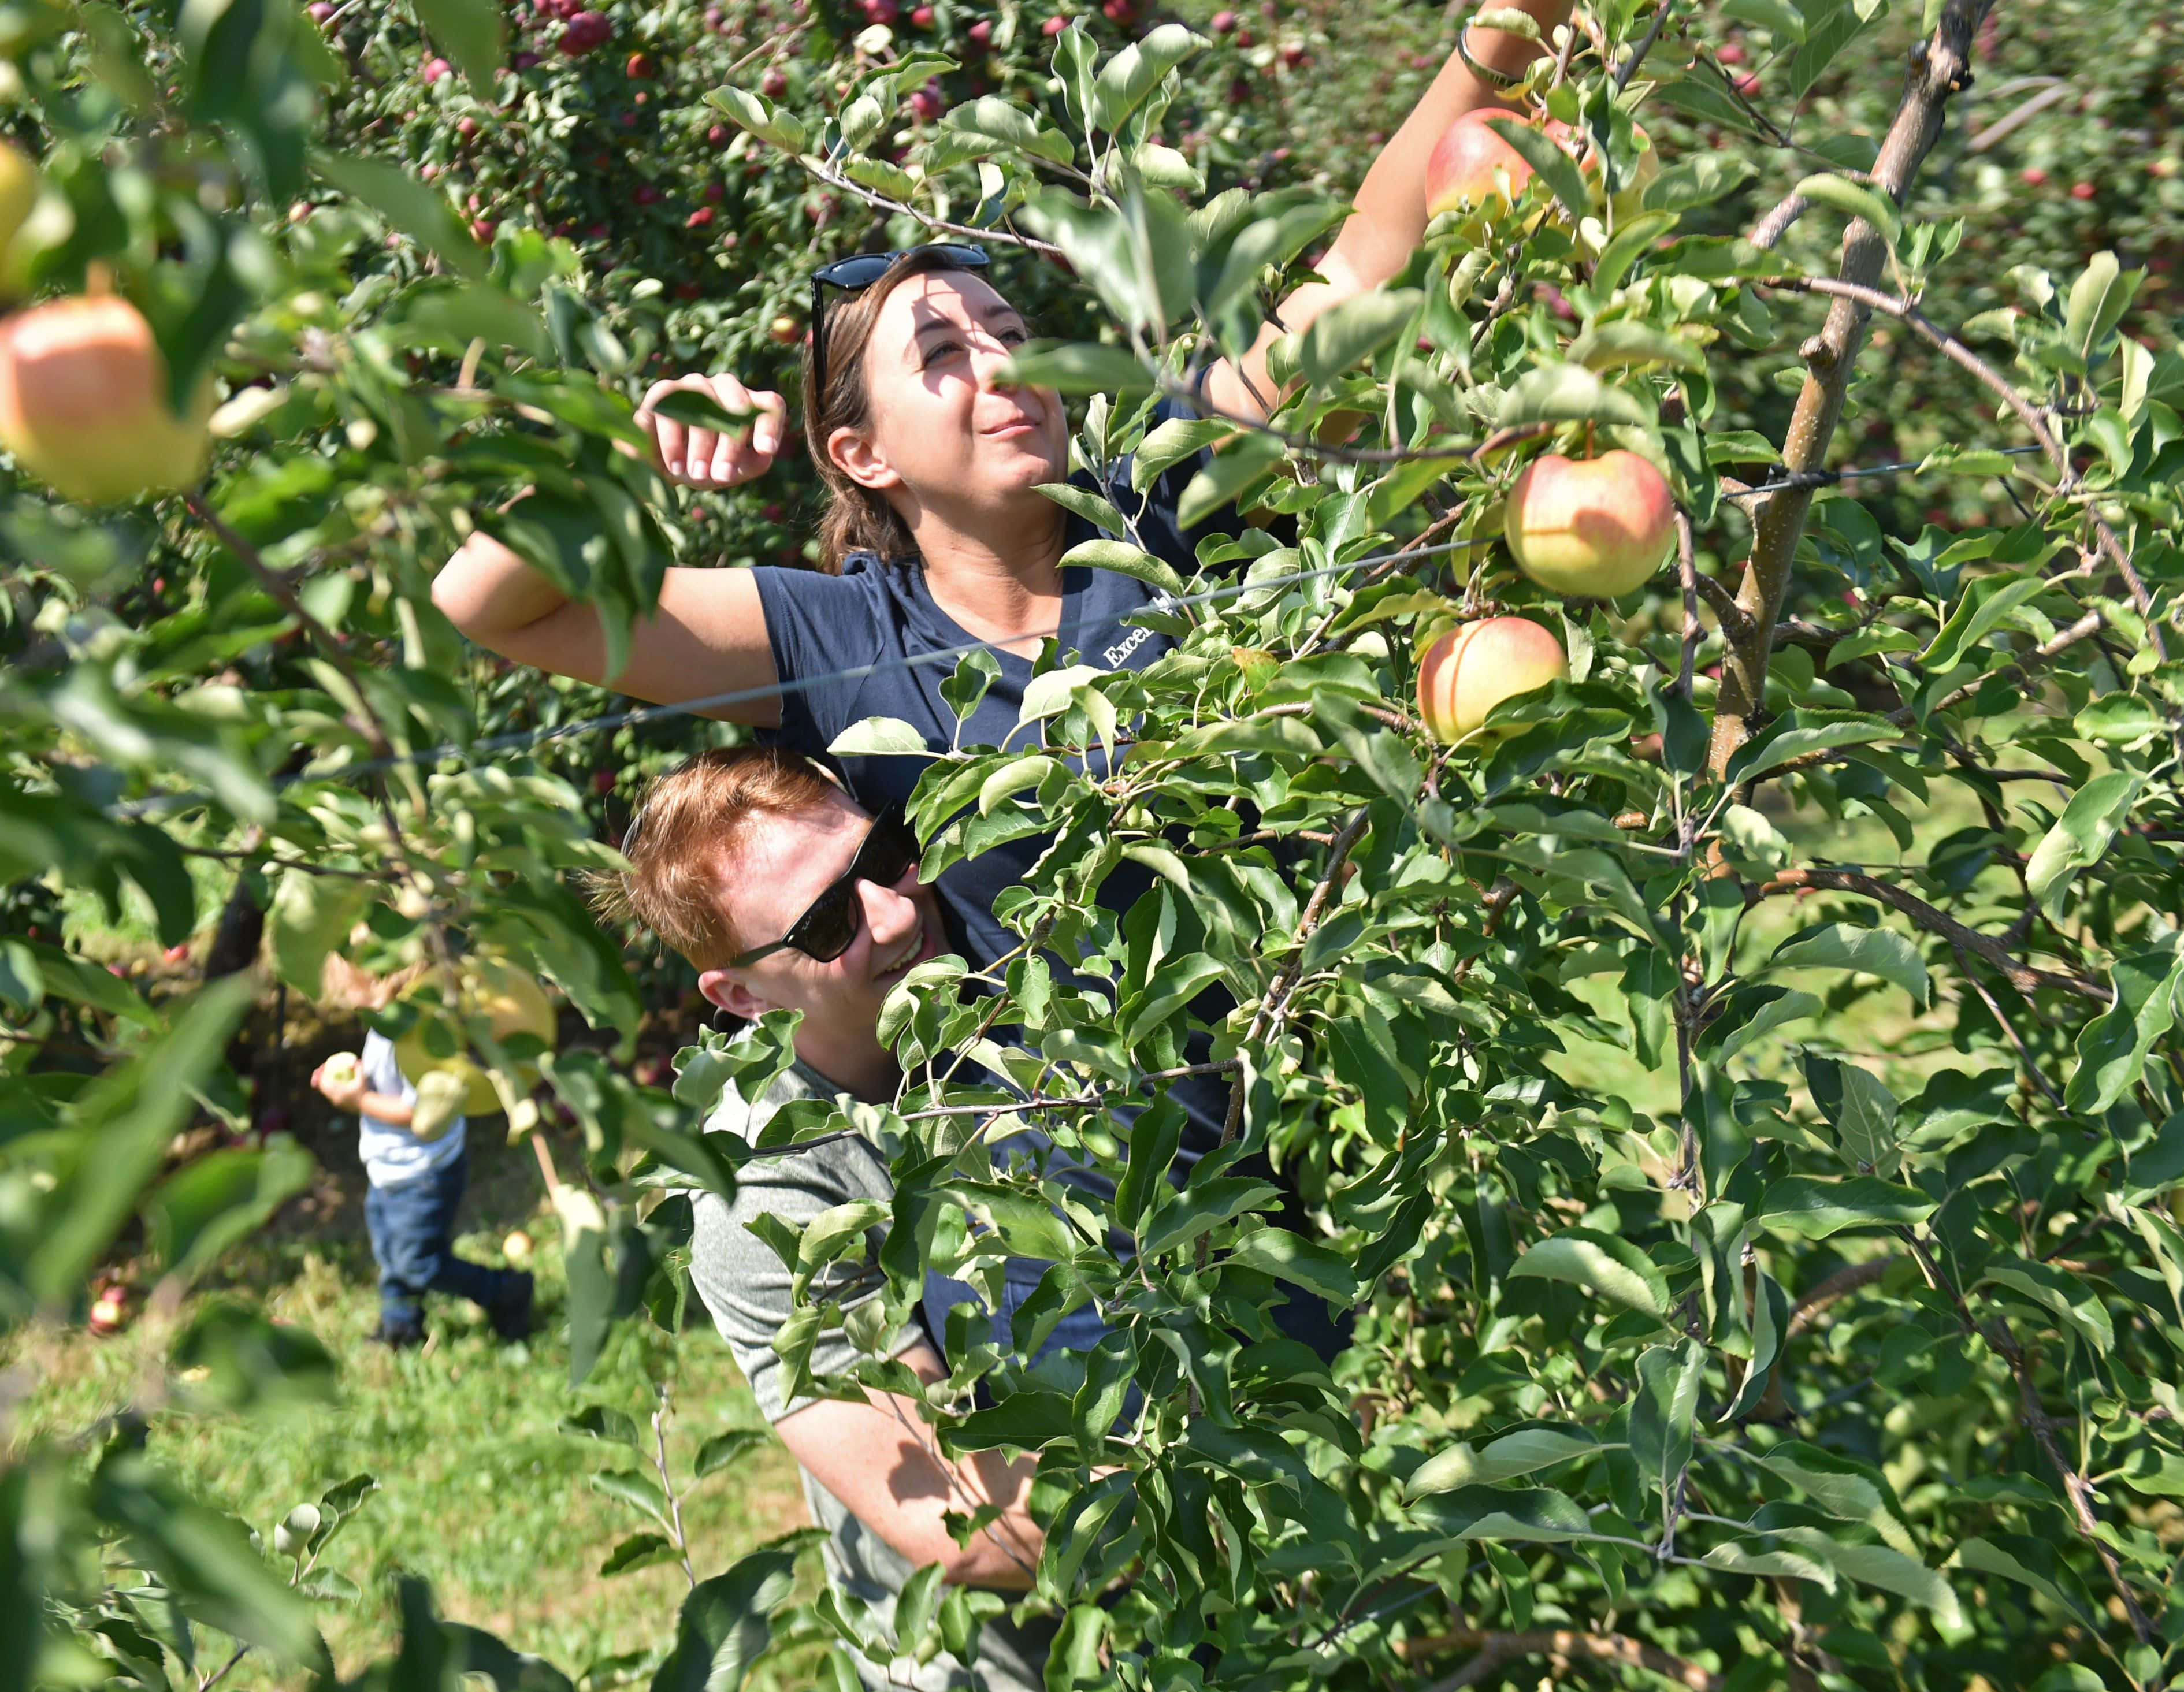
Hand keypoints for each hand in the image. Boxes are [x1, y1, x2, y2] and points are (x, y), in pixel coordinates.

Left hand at [312, 1057, 366, 1110]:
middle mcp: (334, 1098)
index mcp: (338, 1091)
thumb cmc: (365, 1092)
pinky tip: (333, 1085)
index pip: (324, 1082)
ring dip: (323, 1085)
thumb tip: (355, 1060)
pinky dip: (329, 1090)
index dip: (320, 1074)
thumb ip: (359, 1069)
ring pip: (325, 1092)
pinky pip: (330, 1096)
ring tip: (325, 1077)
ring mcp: (336, 1102)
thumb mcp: (363, 1079)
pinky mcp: (338, 1105)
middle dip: (318, 1079)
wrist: (367, 1106)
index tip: (323, 1067)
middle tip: (321, 1071)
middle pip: (322, 1087)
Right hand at [633, 373, 786, 487]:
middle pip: (738, 404)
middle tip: (722, 475)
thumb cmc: (704, 466)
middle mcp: (724, 388)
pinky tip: (676, 468)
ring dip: (702, 444)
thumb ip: (751, 464)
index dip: (770, 424)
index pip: (770, 404)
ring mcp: (694, 385)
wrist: (661, 466)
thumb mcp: (730, 470)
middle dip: (731, 444)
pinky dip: (673, 443)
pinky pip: (671, 411)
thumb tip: (765, 456)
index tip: (765, 450)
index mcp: (748, 406)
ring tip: (698, 474)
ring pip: (705, 403)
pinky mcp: (663, 390)